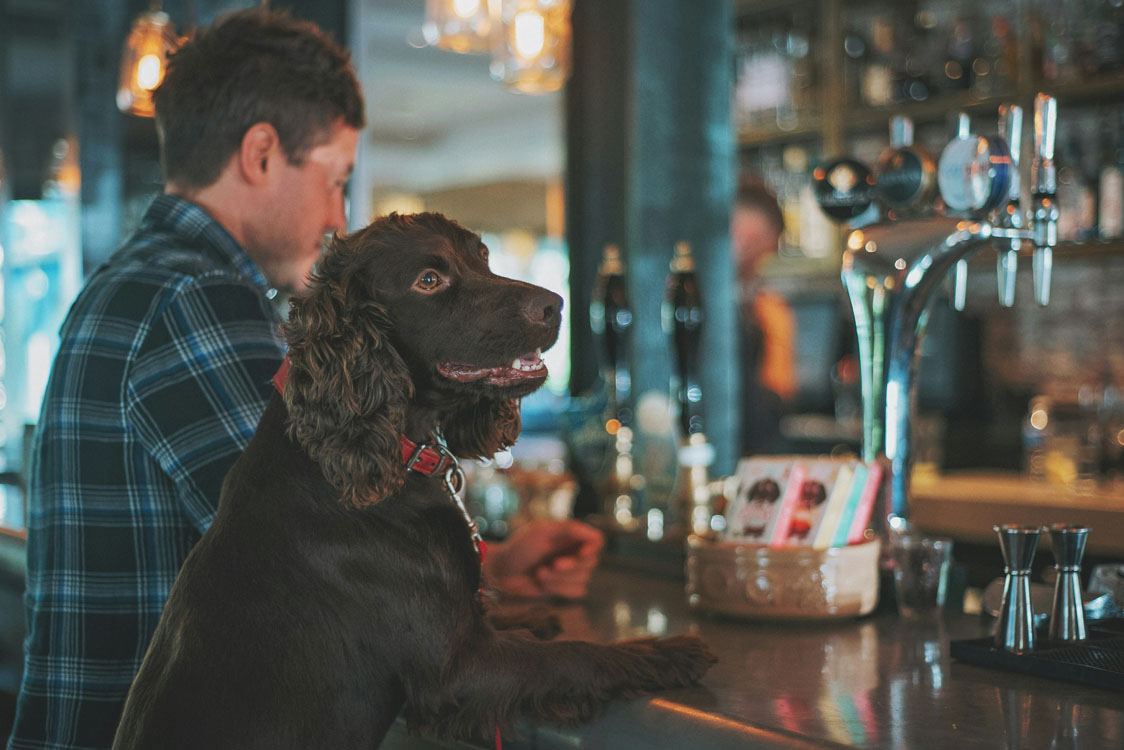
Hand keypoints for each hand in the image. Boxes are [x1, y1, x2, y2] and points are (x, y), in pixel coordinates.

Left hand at [484, 519, 603, 599]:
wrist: (501, 571)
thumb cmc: (519, 547)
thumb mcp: (542, 531)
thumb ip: (570, 530)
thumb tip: (596, 534)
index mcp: (570, 535)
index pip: (597, 541)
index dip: (592, 548)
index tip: (580, 553)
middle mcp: (573, 553)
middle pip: (592, 562)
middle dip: (571, 567)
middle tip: (553, 564)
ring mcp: (569, 572)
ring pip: (584, 579)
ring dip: (560, 578)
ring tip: (540, 572)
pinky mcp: (563, 588)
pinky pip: (576, 592)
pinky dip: (559, 589)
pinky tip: (541, 582)